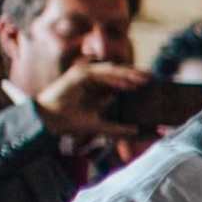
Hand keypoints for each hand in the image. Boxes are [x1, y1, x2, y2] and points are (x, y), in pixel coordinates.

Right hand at [32, 60, 149, 143]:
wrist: (48, 121)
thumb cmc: (69, 122)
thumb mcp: (99, 125)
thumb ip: (116, 128)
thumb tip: (136, 131)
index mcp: (95, 87)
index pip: (118, 80)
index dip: (134, 81)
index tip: (151, 84)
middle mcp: (91, 78)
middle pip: (117, 73)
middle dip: (135, 75)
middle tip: (152, 77)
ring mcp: (84, 75)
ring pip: (111, 71)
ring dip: (128, 74)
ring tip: (144, 79)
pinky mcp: (79, 75)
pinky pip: (101, 74)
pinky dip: (114, 78)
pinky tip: (127, 83)